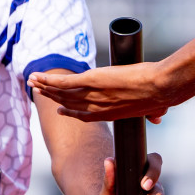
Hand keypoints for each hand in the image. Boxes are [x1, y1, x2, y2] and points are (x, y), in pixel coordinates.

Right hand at [29, 64, 169, 122]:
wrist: (159, 87)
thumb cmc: (160, 98)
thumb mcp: (154, 111)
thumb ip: (152, 114)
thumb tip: (158, 117)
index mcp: (110, 115)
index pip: (84, 115)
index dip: (70, 112)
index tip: (60, 110)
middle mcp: (97, 107)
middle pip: (68, 103)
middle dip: (52, 96)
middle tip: (39, 90)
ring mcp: (93, 94)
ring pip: (63, 91)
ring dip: (46, 86)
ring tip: (33, 81)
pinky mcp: (91, 81)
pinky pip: (65, 82)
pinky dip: (50, 79)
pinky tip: (39, 76)